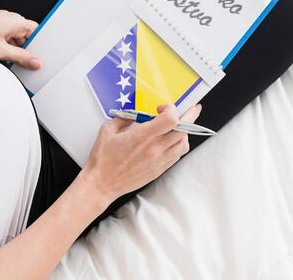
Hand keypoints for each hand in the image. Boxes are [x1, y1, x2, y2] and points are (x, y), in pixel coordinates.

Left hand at [0, 10, 41, 68]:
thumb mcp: (0, 51)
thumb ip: (21, 57)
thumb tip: (35, 62)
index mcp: (15, 20)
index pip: (36, 31)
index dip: (40, 44)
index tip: (39, 57)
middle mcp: (8, 19)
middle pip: (25, 36)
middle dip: (25, 50)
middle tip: (25, 64)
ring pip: (14, 39)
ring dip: (13, 51)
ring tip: (8, 61)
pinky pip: (3, 40)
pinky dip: (4, 49)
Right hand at [81, 103, 201, 202]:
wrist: (102, 184)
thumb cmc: (103, 159)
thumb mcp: (107, 130)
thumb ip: (123, 117)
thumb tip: (134, 114)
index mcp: (142, 136)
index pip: (171, 120)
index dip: (171, 109)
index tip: (162, 108)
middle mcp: (154, 149)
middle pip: (183, 130)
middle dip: (188, 116)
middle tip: (190, 110)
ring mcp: (158, 161)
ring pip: (184, 143)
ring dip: (184, 132)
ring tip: (178, 126)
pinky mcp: (159, 170)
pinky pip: (177, 155)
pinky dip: (178, 145)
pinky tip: (172, 140)